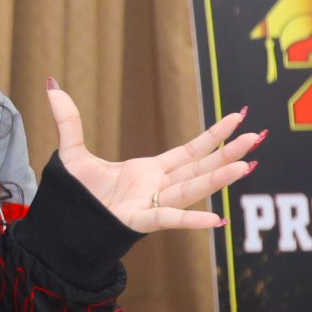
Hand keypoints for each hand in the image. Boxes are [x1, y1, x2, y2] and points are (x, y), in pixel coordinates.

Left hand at [45, 78, 262, 232]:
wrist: (62, 227)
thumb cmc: (74, 196)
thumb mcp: (71, 152)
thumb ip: (68, 120)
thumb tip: (51, 84)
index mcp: (150, 171)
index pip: (190, 151)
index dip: (213, 135)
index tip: (238, 118)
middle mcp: (157, 187)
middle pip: (200, 167)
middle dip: (228, 152)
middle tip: (259, 136)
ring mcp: (151, 204)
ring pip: (191, 188)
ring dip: (218, 177)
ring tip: (247, 165)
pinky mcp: (138, 222)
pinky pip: (168, 219)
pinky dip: (190, 220)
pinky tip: (216, 221)